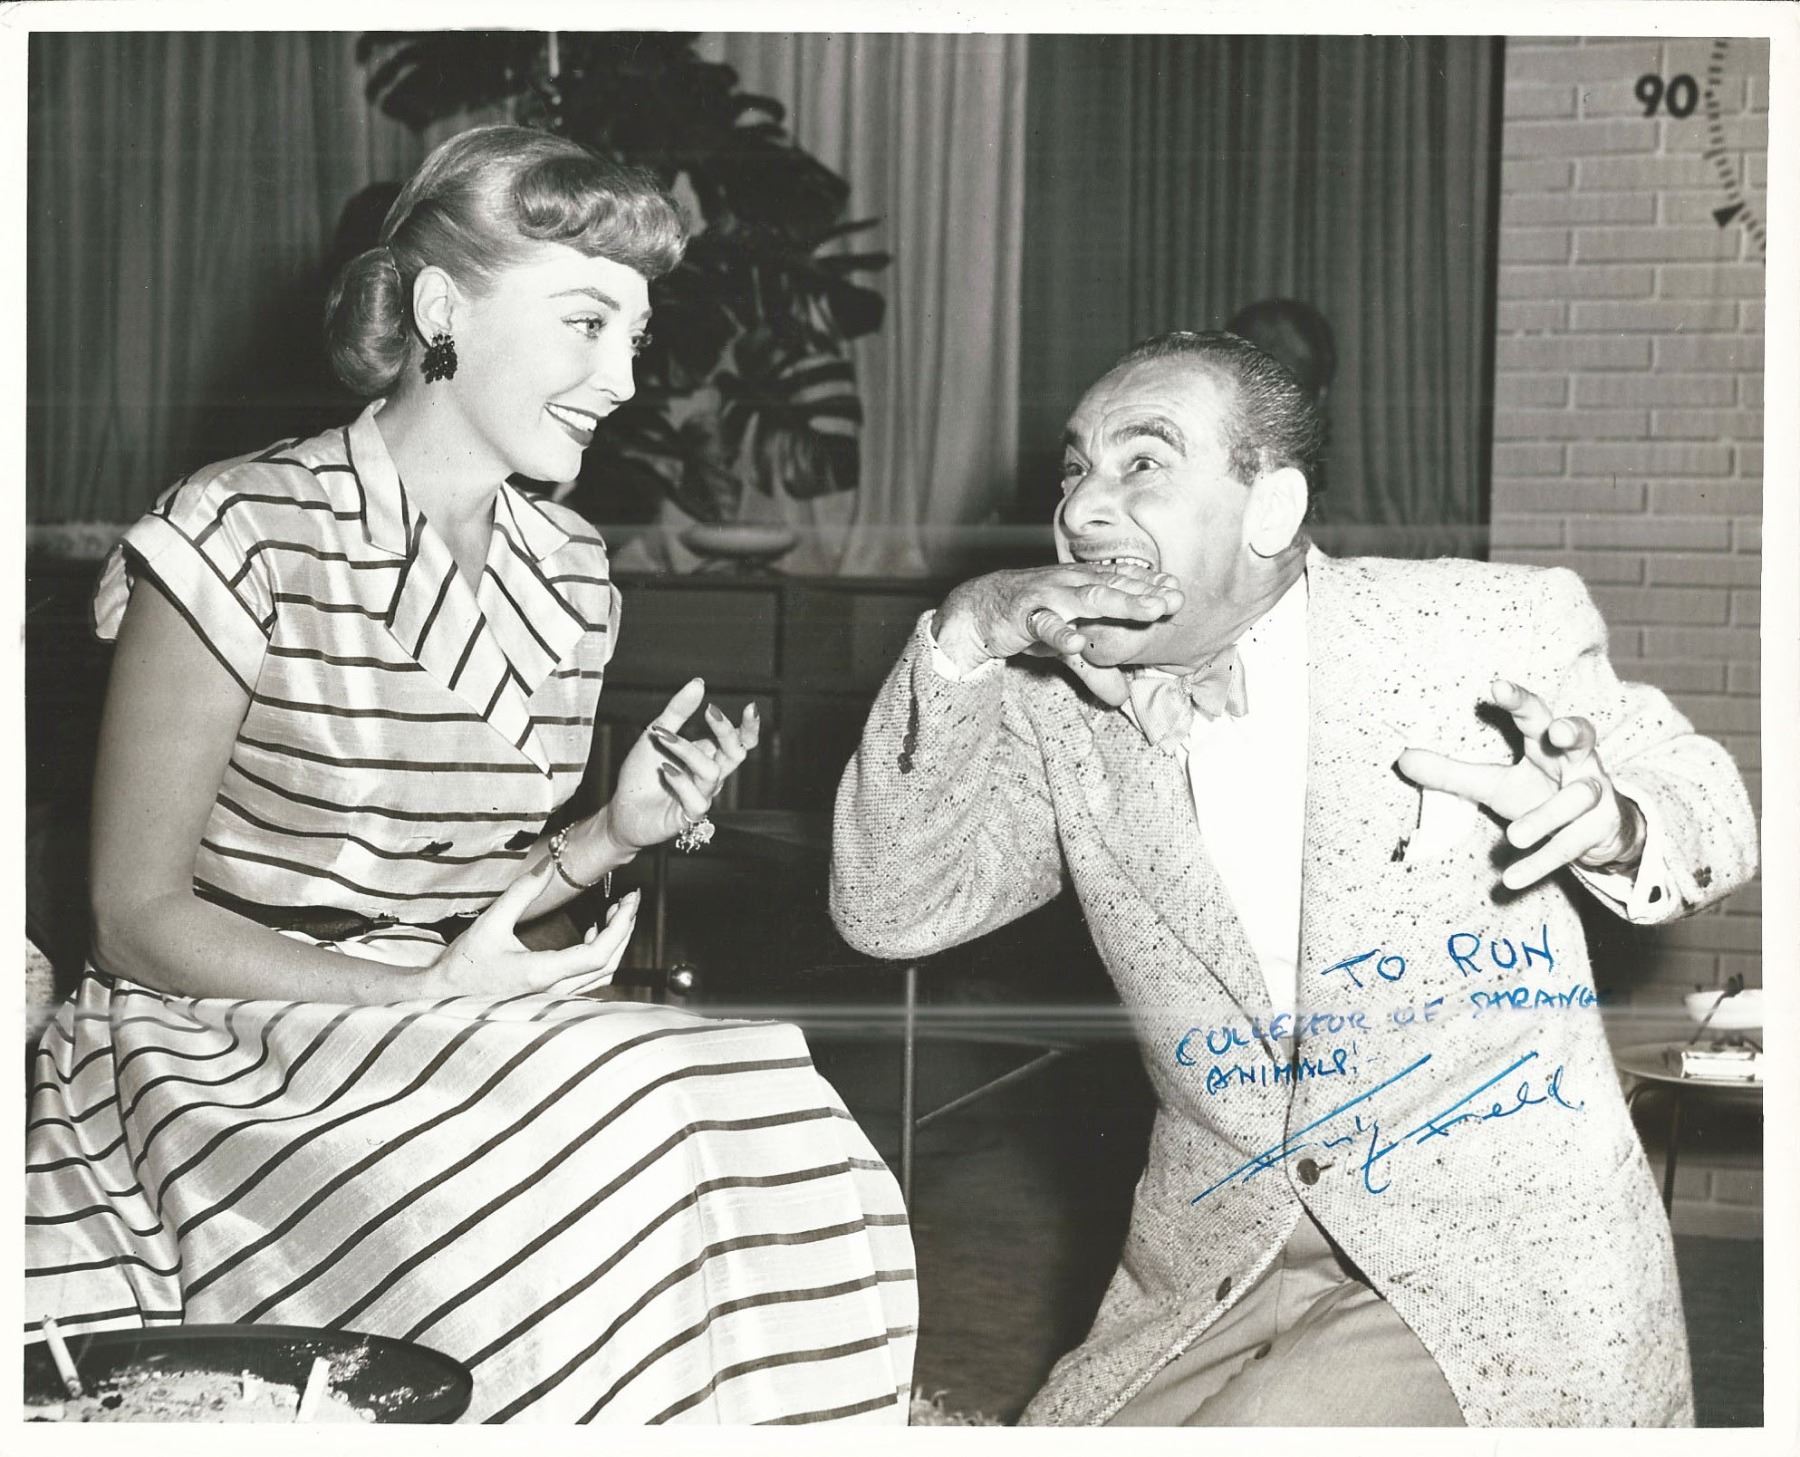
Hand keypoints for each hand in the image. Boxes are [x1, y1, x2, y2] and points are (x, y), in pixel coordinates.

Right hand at [429, 861, 639, 997]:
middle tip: (629, 900)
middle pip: (608, 964)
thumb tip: (546, 865)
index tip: (629, 901)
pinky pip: (586, 980)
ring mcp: (552, 999)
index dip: (621, 926)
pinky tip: (589, 934)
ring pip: (601, 975)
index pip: (599, 953)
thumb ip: (521, 892)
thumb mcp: (489, 922)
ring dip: (613, 943)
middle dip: (624, 929)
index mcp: (541, 973)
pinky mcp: (549, 999)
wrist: (440, 998)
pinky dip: (597, 956)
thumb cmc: (461, 966)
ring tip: (613, 913)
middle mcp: (553, 992)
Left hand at [600, 678, 759, 851]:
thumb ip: (677, 712)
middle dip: (726, 732)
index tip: (750, 706)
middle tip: (710, 711)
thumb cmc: (643, 773)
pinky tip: (665, 770)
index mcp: (708, 755)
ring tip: (662, 737)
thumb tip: (698, 683)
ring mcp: (702, 796)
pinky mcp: (689, 816)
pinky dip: (682, 782)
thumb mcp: (656, 734)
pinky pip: (697, 800)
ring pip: (711, 772)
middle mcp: (710, 775)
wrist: (622, 808)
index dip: (749, 727)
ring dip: (687, 750)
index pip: (739, 742)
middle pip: (735, 755)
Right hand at [933, 564, 1183, 705]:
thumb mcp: (1066, 647)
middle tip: (1176, 600)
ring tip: (1149, 612)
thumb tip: (1120, 700)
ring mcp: (1049, 597)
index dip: (1152, 586)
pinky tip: (1076, 642)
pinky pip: (1045, 625)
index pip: (1124, 583)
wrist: (977, 609)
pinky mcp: (1025, 615)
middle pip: (1115, 587)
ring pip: (1089, 599)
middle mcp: (1072, 585)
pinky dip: (1061, 633)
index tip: (1180, 591)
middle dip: (1147, 594)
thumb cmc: (1029, 618)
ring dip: (1121, 603)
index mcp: (1084, 586)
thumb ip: (1094, 670)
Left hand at [1397, 678, 1644, 890]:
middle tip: (1556, 732)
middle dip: (1572, 731)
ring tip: (1513, 836)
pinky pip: (1572, 845)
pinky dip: (1542, 863)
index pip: (1534, 713)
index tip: (1496, 685)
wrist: (1596, 832)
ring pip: (1578, 798)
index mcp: (1546, 742)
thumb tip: (1402, 758)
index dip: (1518, 699)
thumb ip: (1452, 773)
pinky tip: (1512, 879)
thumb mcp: (1493, 784)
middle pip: (1582, 736)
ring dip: (1546, 816)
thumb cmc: (1539, 794)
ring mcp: (1596, 793)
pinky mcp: (1601, 827)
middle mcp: (1578, 760)